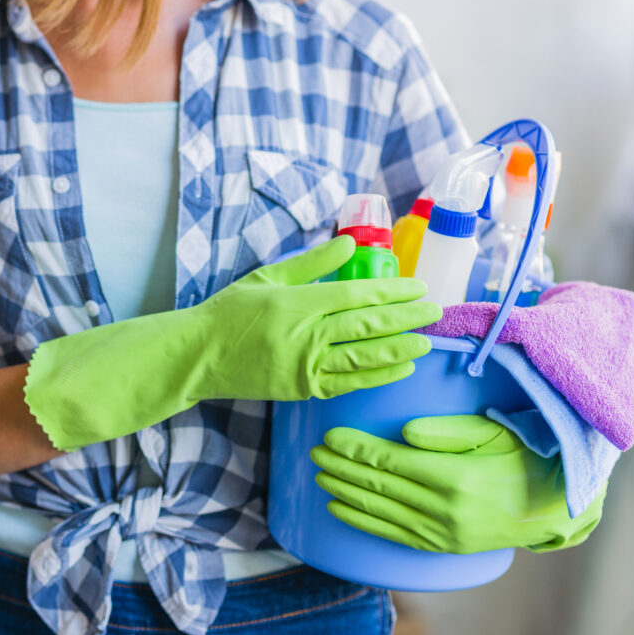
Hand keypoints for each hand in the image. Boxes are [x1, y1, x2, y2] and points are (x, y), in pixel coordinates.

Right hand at [191, 235, 441, 400]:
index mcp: (296, 304)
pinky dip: (377, 376)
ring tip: (426, 341)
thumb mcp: (268, 277)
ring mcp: (304, 367)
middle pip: (367, 326)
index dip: (391, 291)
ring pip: (363, 358)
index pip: (356, 296)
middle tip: (435, 311)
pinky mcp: (302, 390)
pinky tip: (399, 367)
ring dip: (399, 349)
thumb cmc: (230, 312)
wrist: (198, 356)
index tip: (418, 286)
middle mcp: (304, 337)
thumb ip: (312, 262)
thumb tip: (351, 244)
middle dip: (406, 318)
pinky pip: (348, 383)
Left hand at [309, 415, 604, 552]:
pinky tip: (339, 508)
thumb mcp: (493, 433)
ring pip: (380, 510)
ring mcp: (443, 532)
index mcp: (456, 476)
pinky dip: (362, 521)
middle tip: (315, 453)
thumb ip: (447, 431)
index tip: (330, 436)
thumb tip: (404, 433)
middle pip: (379, 485)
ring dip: (345, 492)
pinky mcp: (442, 546)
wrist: (553, 506)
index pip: (391, 460)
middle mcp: (445, 509)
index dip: (356, 449)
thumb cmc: (523, 457)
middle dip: (342, 468)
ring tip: (320, 476)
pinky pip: (392, 534)